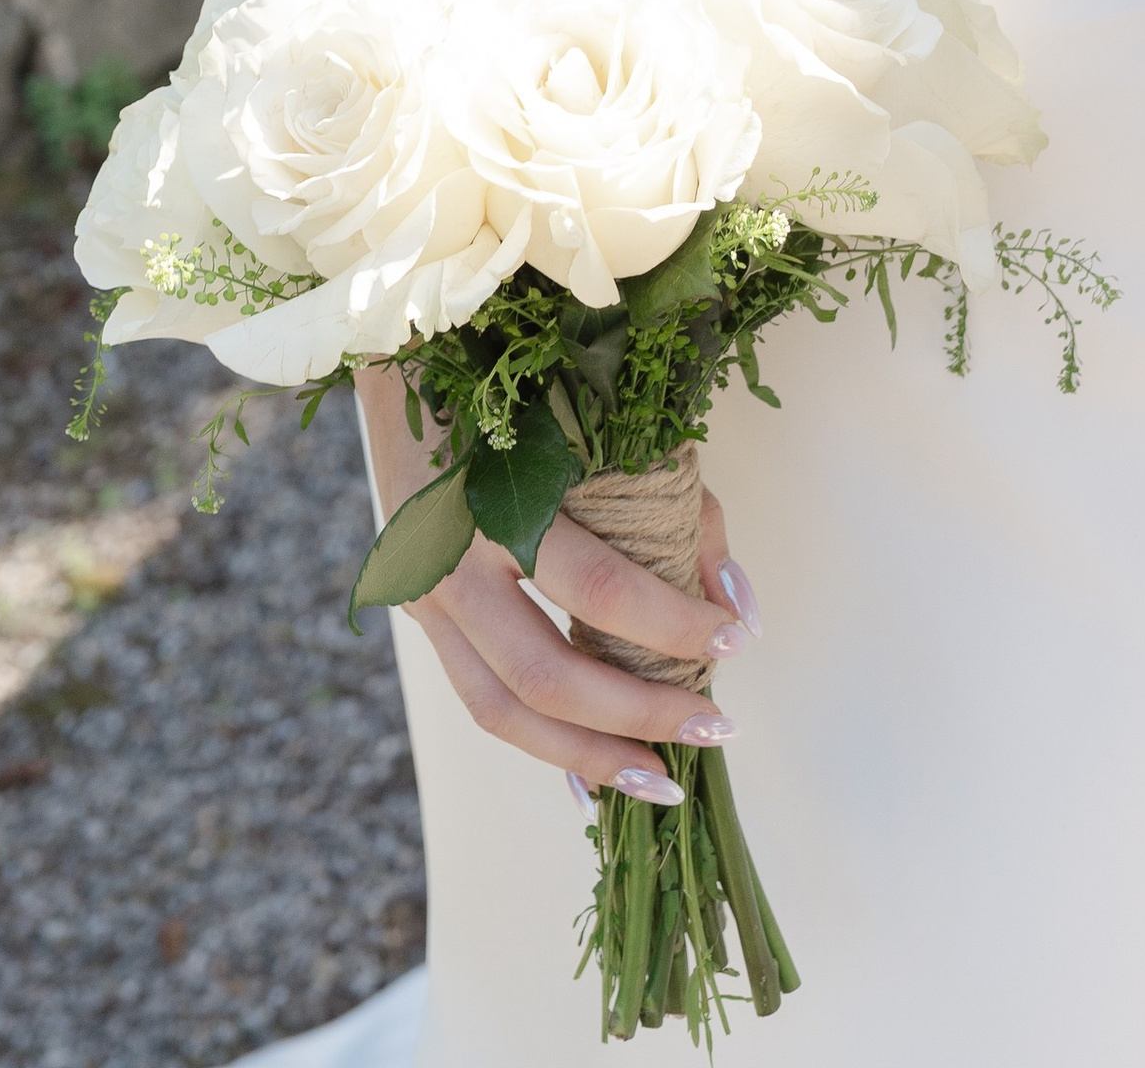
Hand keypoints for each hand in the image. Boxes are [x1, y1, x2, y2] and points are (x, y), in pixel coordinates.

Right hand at [358, 369, 756, 800]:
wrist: (406, 362)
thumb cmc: (529, 391)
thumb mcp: (611, 431)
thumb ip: (678, 516)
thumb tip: (737, 605)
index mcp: (499, 500)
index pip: (599, 587)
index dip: (674, 624)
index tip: (738, 637)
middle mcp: (452, 560)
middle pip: (545, 674)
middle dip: (637, 714)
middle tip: (715, 731)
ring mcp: (427, 596)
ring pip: (504, 712)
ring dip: (587, 758)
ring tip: (662, 783)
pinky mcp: (423, 617)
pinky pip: (482, 700)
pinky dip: (543, 745)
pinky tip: (593, 776)